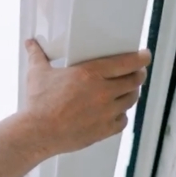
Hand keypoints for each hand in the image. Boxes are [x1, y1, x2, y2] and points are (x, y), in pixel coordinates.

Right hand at [23, 39, 149, 154]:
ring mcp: (106, 112)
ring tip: (126, 90)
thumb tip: (31, 44)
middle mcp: (103, 92)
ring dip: (130, 93)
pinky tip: (115, 112)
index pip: (127, 63)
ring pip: (130, 99)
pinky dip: (121, 114)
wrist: (38, 132)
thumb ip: (37, 55)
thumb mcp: (38, 74)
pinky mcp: (104, 129)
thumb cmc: (39, 103)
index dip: (141, 58)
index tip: (144, 56)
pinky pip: (123, 120)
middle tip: (136, 73)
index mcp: (90, 74)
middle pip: (134, 81)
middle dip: (138, 75)